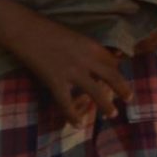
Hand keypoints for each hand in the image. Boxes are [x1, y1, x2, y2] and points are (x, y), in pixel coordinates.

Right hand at [10, 15, 132, 123]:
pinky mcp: (55, 81)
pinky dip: (73, 115)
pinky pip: (66, 103)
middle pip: (112, 77)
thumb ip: (89, 50)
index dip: (117, 72)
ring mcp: (72, 72)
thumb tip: (104, 57)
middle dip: (123, 89)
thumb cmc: (49, 31)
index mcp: (93, 47)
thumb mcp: (77, 37)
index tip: (119, 80)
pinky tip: (79, 125)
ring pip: (95, 91)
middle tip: (130, 98)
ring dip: (106, 105)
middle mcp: (87, 60)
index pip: (112, 62)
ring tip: (112, 114)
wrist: (26, 31)